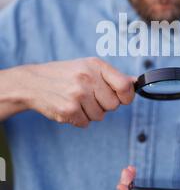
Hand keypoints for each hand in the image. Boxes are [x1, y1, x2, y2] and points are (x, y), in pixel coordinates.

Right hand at [6, 58, 135, 126]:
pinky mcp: (68, 110)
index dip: (126, 95)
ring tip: (77, 100)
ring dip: (90, 113)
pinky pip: (85, 123)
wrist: (33, 82)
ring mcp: (78, 95)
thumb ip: (112, 76)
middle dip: (105, 105)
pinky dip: (79, 119)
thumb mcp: (88, 67)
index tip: (122, 97)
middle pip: (114, 105)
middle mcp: (88, 78)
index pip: (125, 86)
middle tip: (90, 96)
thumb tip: (136, 82)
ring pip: (100, 116)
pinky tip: (69, 107)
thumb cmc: (65, 74)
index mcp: (96, 66)